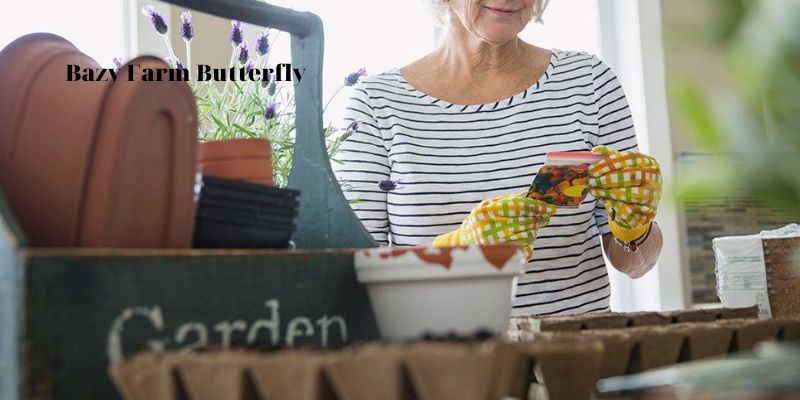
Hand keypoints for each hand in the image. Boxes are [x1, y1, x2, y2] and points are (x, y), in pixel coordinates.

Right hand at [432, 192, 556, 259]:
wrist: (461, 245)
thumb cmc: (477, 222)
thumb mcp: (486, 206)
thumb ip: (506, 200)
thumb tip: (528, 194)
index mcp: (485, 212)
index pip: (517, 206)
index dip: (536, 206)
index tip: (548, 207)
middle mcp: (488, 228)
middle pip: (524, 221)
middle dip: (538, 218)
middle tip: (546, 216)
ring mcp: (494, 243)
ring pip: (526, 235)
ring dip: (534, 230)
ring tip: (536, 225)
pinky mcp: (499, 256)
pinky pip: (522, 249)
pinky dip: (529, 243)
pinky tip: (527, 238)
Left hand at [588, 146, 661, 242]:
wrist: (640, 206)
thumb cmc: (628, 182)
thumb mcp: (622, 168)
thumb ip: (610, 158)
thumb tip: (595, 151)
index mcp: (650, 162)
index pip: (631, 158)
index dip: (610, 163)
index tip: (592, 170)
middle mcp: (655, 177)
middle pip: (631, 175)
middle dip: (607, 179)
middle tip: (591, 181)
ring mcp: (654, 194)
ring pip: (631, 192)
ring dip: (609, 192)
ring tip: (595, 190)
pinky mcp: (649, 210)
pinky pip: (630, 207)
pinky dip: (615, 204)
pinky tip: (604, 200)